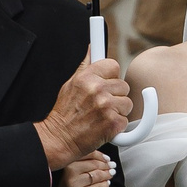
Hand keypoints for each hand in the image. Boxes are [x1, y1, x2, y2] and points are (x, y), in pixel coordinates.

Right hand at [36, 55, 132, 170]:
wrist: (59, 138)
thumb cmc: (64, 113)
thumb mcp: (70, 84)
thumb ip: (85, 67)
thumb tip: (92, 48)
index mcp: (86, 77)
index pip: (114, 65)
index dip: (111, 77)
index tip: (106, 84)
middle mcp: (97, 89)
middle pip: (124, 86)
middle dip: (115, 96)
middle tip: (100, 105)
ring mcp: (106, 106)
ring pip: (127, 103)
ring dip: (118, 111)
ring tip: (101, 116)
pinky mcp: (113, 122)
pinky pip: (126, 120)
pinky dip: (117, 126)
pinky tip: (103, 126)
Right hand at [55, 155, 114, 186]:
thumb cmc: (65, 183)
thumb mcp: (71, 167)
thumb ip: (84, 160)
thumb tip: (105, 158)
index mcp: (69, 161)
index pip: (89, 154)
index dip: (101, 156)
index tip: (107, 158)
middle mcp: (71, 171)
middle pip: (95, 165)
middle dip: (106, 165)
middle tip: (112, 166)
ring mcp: (75, 183)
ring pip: (97, 175)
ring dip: (107, 174)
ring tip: (111, 173)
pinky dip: (105, 185)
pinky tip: (106, 183)